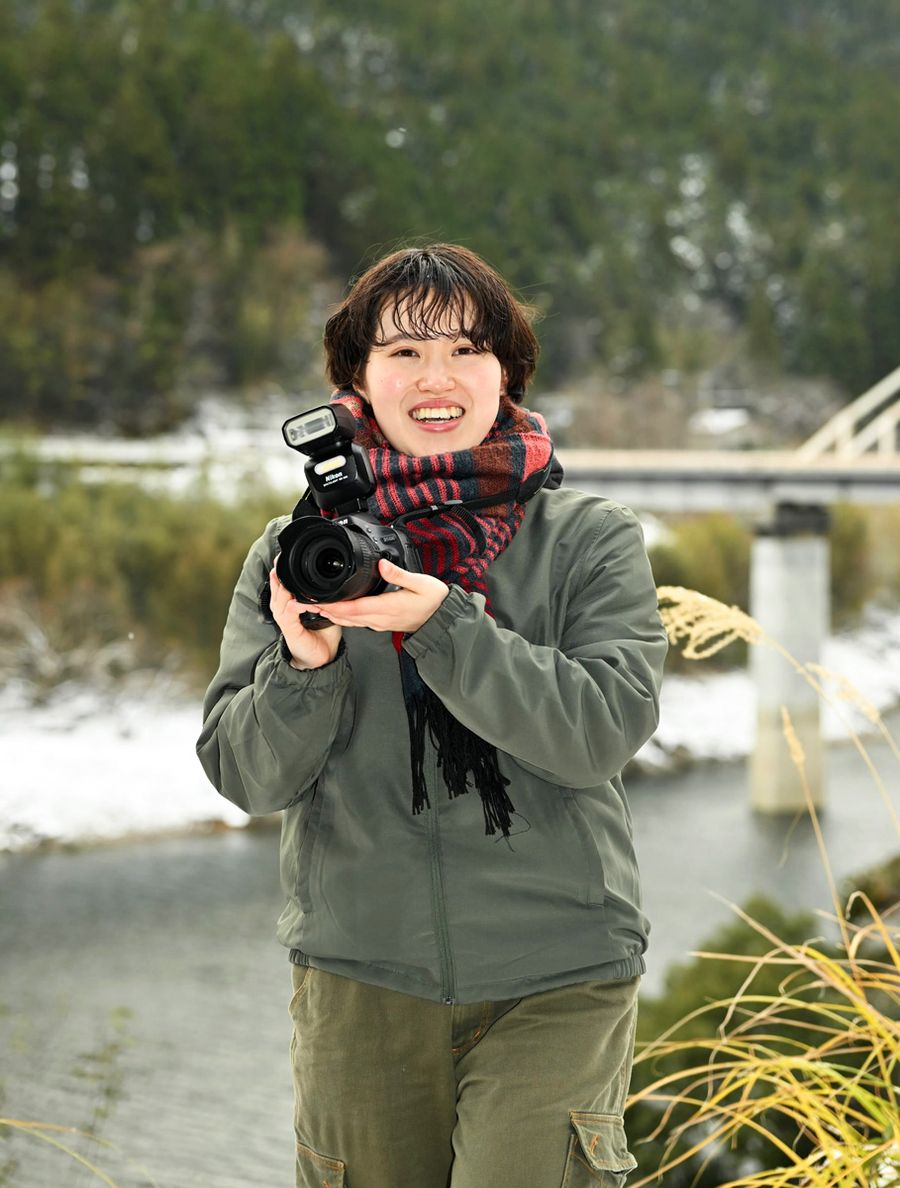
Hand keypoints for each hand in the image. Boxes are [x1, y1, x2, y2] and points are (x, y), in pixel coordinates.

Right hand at [269, 567, 342, 668]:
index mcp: (290, 604)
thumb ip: (327, 598)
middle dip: (280, 572)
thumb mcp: (326, 611)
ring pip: (280, 595)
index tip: (288, 557)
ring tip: (291, 574)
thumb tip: (339, 583)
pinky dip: (297, 602)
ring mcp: (284, 618)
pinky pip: (289, 609)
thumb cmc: (323, 635)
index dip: (284, 571)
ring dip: (287, 585)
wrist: (321, 658)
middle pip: (277, 586)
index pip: (282, 584)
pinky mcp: (288, 627)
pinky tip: (306, 601)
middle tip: (284, 558)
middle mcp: (284, 609)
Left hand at [306, 559, 449, 633]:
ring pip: (350, 621)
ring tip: (312, 607)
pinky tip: (334, 612)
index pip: (354, 608)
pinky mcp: (381, 623)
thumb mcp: (421, 583)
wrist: (441, 619)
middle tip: (304, 603)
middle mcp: (380, 618)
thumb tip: (381, 563)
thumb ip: (399, 574)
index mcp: (388, 607)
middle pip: (346, 617)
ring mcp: (380, 622)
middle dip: (325, 610)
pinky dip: (342, 617)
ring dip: (331, 615)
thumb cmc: (434, 601)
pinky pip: (357, 622)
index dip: (334, 605)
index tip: (318, 600)